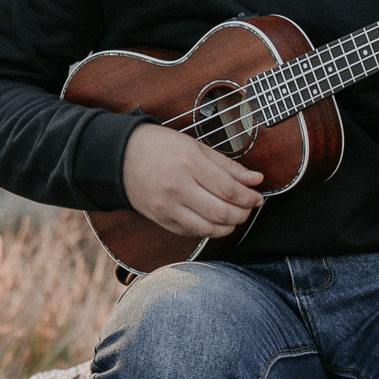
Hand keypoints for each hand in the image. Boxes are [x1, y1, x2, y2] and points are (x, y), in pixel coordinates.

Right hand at [122, 122, 263, 237]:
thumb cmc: (160, 147)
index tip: (258, 198)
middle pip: (221, 212)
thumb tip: (255, 179)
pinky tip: (215, 221)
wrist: (120, 157)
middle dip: (243, 214)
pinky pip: (192, 232)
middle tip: (249, 209)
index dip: (249, 198)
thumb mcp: (195, 146)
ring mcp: (168, 207)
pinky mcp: (161, 220)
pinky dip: (209, 230)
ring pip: (208, 228)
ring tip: (235, 217)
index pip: (229, 189)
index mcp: (189, 164)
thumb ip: (228, 165)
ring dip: (229, 226)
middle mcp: (178, 187)